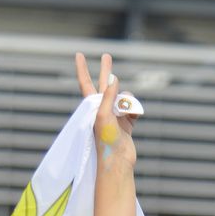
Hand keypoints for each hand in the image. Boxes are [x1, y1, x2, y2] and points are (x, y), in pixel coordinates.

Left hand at [75, 51, 137, 169]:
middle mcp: (102, 109)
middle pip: (105, 84)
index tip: (79, 54)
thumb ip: (109, 95)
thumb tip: (114, 78)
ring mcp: (115, 115)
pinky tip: (133, 118)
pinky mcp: (126, 123)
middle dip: (106, 70)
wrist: (117, 160)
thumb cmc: (105, 140)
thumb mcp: (104, 115)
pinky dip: (135, 111)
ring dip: (128, 102)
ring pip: (124, 97)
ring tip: (125, 114)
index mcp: (92, 106)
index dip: (82, 68)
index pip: (86, 82)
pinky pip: (133, 109)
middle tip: (107, 56)